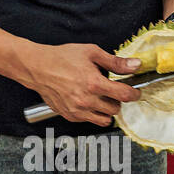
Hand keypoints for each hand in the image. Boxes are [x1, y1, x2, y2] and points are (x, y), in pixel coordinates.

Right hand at [25, 42, 143, 126]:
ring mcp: (77, 110)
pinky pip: (90, 120)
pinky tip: (88, 100)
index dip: (134, 94)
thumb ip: (115, 62)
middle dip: (117, 100)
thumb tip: (135, 65)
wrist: (38, 67)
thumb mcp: (91, 53)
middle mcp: (86, 100)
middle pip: (115, 109)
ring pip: (105, 119)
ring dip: (107, 109)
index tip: (135, 92)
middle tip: (112, 90)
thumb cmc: (62, 58)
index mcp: (93, 83)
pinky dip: (93, 113)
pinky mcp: (70, 116)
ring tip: (101, 97)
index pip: (124, 95)